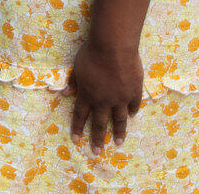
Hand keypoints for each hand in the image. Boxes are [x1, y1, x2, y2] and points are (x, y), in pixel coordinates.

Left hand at [65, 39, 142, 153]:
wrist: (113, 46)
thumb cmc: (91, 54)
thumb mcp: (77, 67)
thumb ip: (73, 82)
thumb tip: (64, 93)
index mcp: (87, 95)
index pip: (80, 115)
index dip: (77, 128)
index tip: (76, 140)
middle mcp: (104, 100)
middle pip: (99, 123)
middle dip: (97, 139)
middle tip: (97, 151)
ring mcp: (121, 98)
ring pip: (119, 119)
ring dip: (118, 132)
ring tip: (118, 142)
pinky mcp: (134, 91)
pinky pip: (134, 105)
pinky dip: (133, 111)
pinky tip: (132, 116)